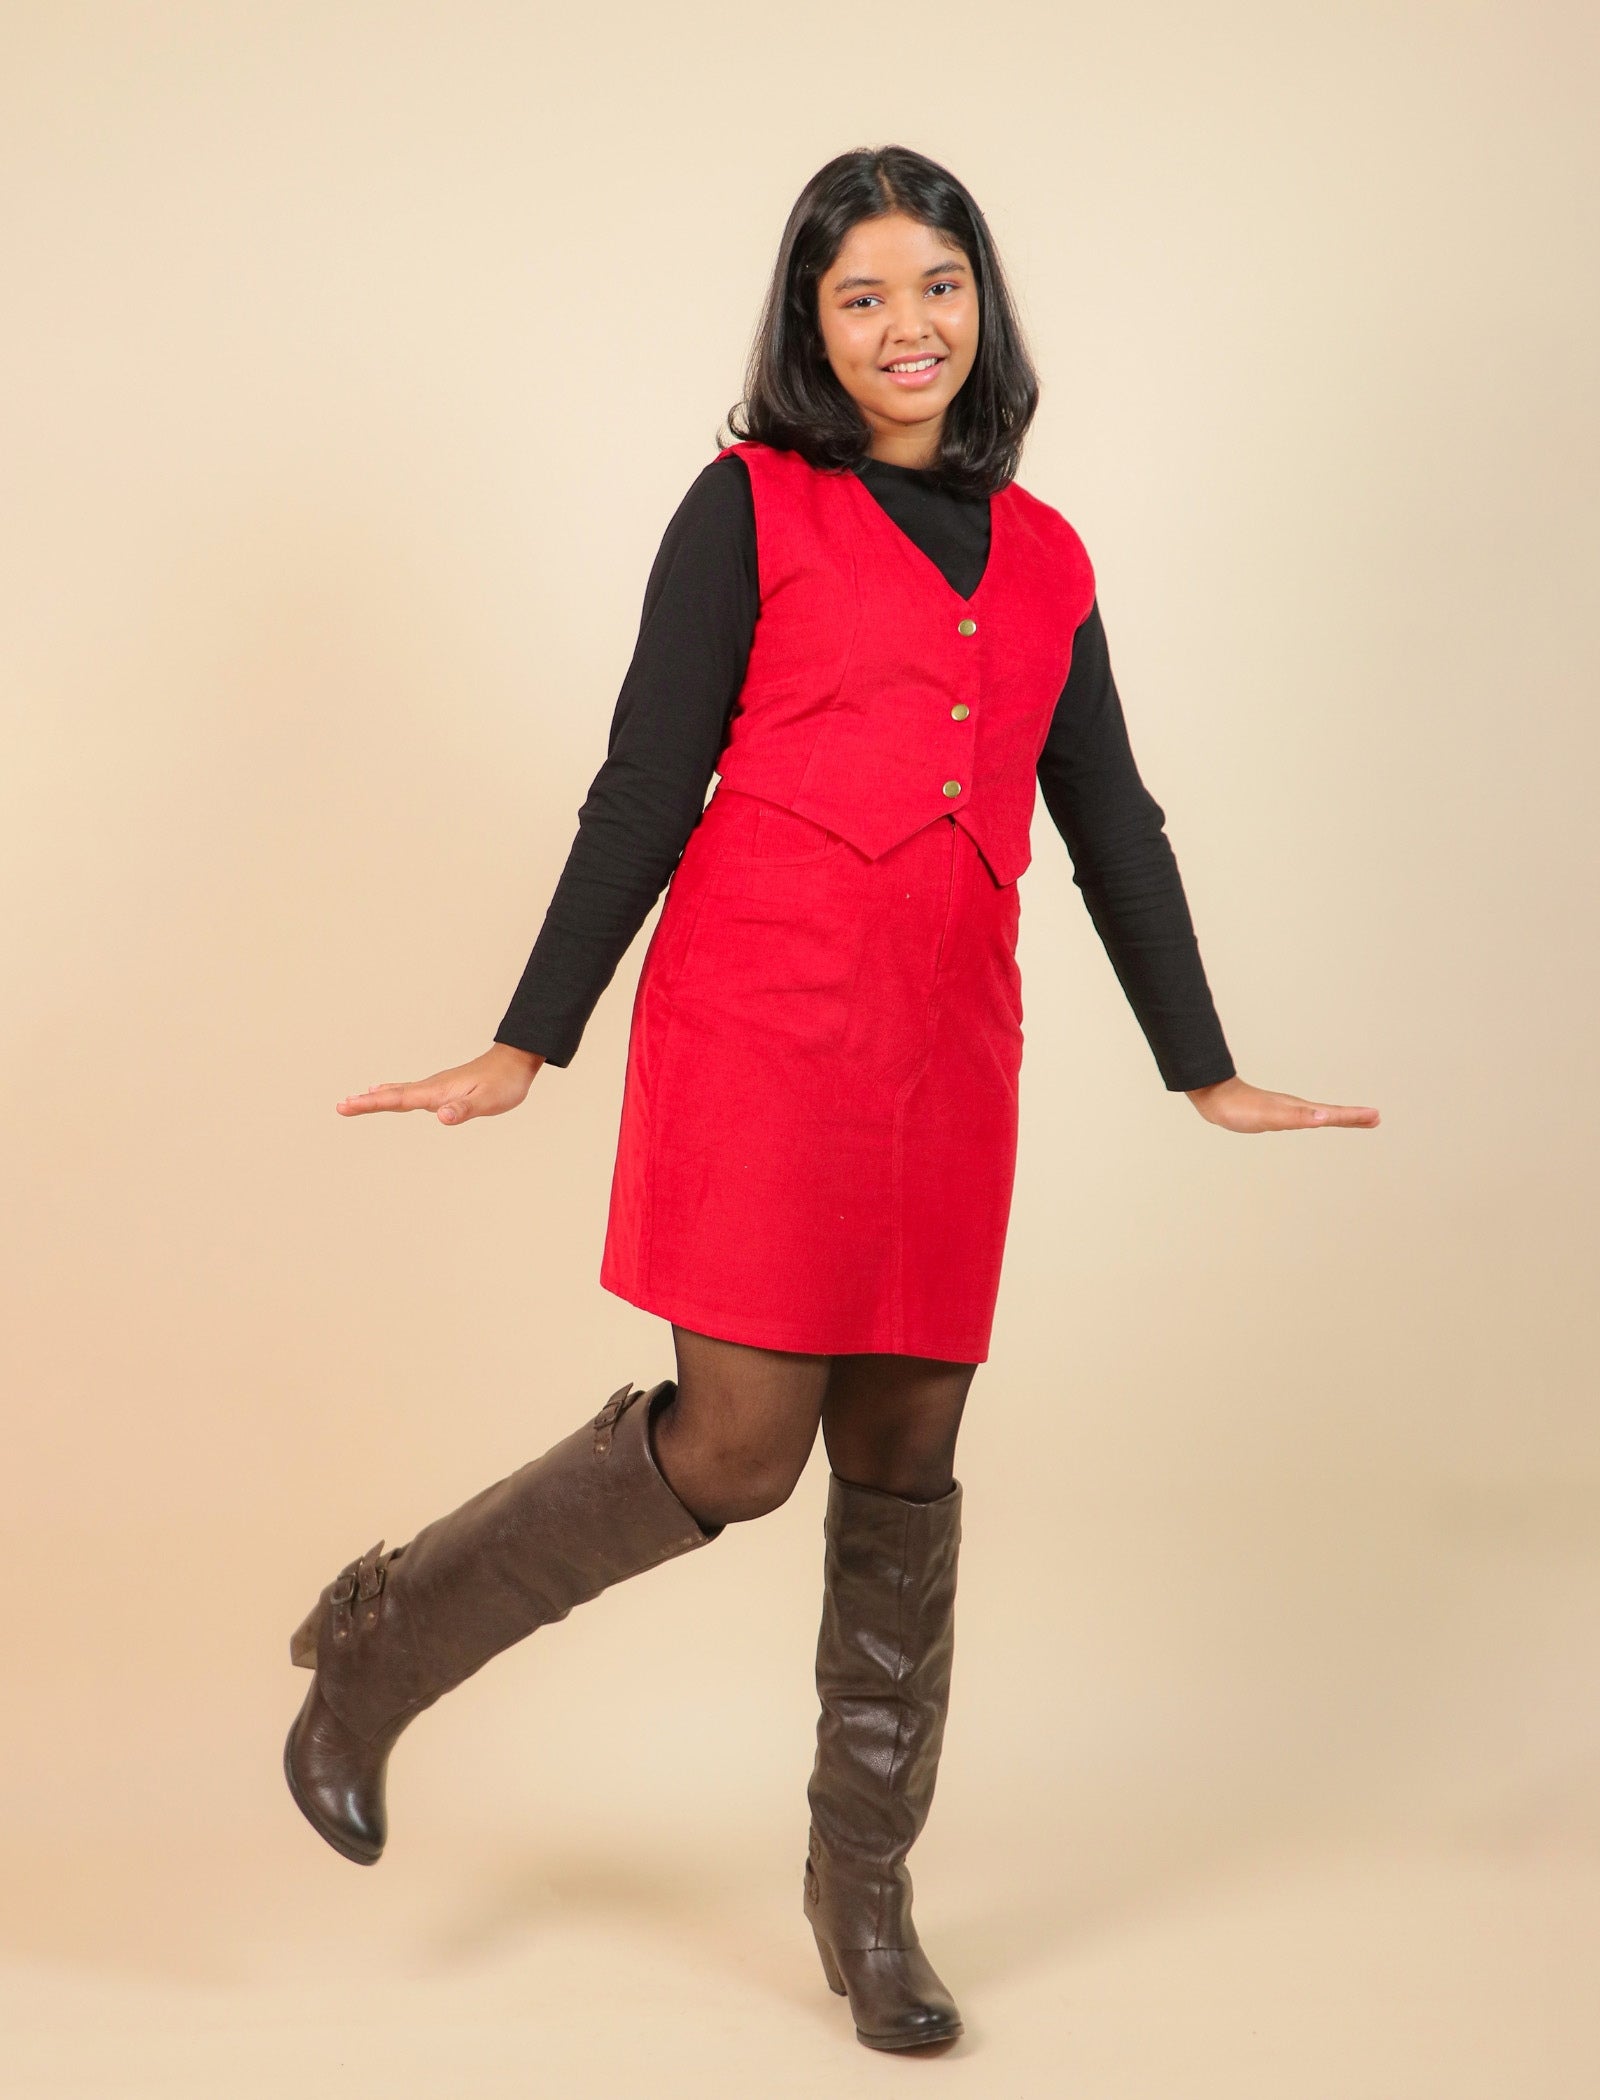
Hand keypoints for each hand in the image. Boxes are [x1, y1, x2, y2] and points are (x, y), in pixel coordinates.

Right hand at [336, 1043, 544, 1124]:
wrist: (516, 1061)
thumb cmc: (504, 1083)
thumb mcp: (488, 1101)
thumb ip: (464, 1110)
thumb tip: (441, 1117)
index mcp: (437, 1091)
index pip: (398, 1099)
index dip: (371, 1103)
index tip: (346, 1105)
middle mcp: (432, 1087)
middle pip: (392, 1095)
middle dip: (366, 1102)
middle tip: (340, 1106)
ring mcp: (436, 1086)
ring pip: (399, 1092)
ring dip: (375, 1097)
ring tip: (354, 1101)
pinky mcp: (443, 1088)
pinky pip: (409, 1092)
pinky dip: (392, 1093)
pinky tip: (386, 1092)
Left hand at [1185, 1075, 1379, 1132]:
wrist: (1215, 1098)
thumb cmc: (1240, 1109)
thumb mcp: (1270, 1116)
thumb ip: (1296, 1116)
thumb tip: (1324, 1116)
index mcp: (1299, 1109)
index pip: (1332, 1114)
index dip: (1354, 1117)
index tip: (1376, 1117)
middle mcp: (1296, 1107)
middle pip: (1331, 1113)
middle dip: (1353, 1117)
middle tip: (1375, 1119)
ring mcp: (1286, 1109)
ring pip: (1319, 1114)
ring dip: (1339, 1117)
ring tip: (1353, 1120)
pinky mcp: (1275, 1113)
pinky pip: (1304, 1116)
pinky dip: (1317, 1119)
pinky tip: (1313, 1121)